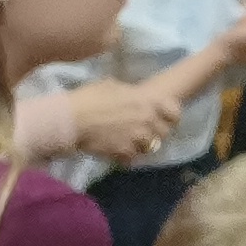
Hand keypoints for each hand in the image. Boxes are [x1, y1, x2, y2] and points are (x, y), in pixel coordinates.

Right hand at [68, 74, 188, 162]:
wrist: (69, 120)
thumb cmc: (88, 98)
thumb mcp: (112, 86)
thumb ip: (129, 93)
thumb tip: (132, 95)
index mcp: (147, 100)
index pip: (175, 113)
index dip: (171, 118)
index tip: (164, 120)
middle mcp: (148, 119)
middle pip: (164, 133)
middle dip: (154, 133)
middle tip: (141, 133)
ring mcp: (138, 137)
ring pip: (150, 147)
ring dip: (141, 146)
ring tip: (128, 143)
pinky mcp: (125, 153)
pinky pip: (133, 158)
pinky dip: (126, 157)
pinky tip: (116, 152)